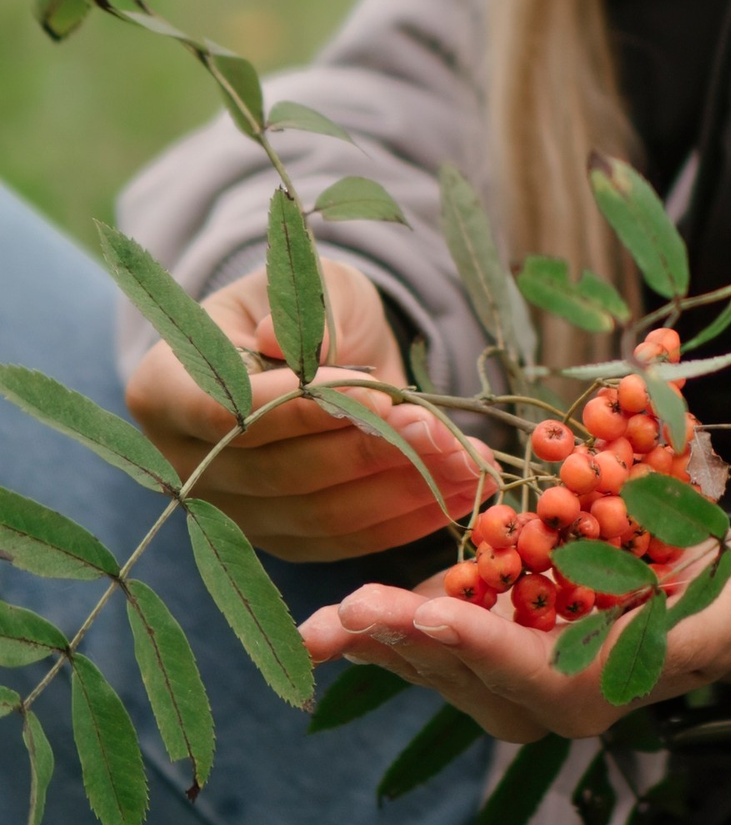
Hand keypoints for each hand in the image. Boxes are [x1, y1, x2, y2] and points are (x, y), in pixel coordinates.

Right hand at [126, 258, 490, 559]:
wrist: (317, 347)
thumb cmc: (305, 305)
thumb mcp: (310, 283)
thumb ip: (306, 312)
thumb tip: (288, 343)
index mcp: (166, 387)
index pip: (227, 411)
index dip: (303, 407)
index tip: (376, 389)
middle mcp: (186, 463)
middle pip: (283, 471)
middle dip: (374, 450)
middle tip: (445, 430)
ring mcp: (231, 511)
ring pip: (320, 515)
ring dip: (403, 491)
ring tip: (470, 464)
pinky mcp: (281, 539)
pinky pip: (345, 541)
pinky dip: (407, 519)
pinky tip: (460, 494)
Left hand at [300, 545, 730, 743]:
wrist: (723, 615)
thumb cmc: (722, 598)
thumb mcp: (713, 600)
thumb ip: (676, 601)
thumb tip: (660, 579)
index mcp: (596, 688)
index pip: (526, 666)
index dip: (478, 639)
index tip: (430, 612)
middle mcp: (545, 703)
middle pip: (464, 670)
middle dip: (402, 635)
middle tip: (347, 609)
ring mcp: (517, 687)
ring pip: (439, 665)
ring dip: (382, 638)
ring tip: (323, 622)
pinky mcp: (502, 661)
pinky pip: (440, 652)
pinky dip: (397, 631)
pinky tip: (348, 619)